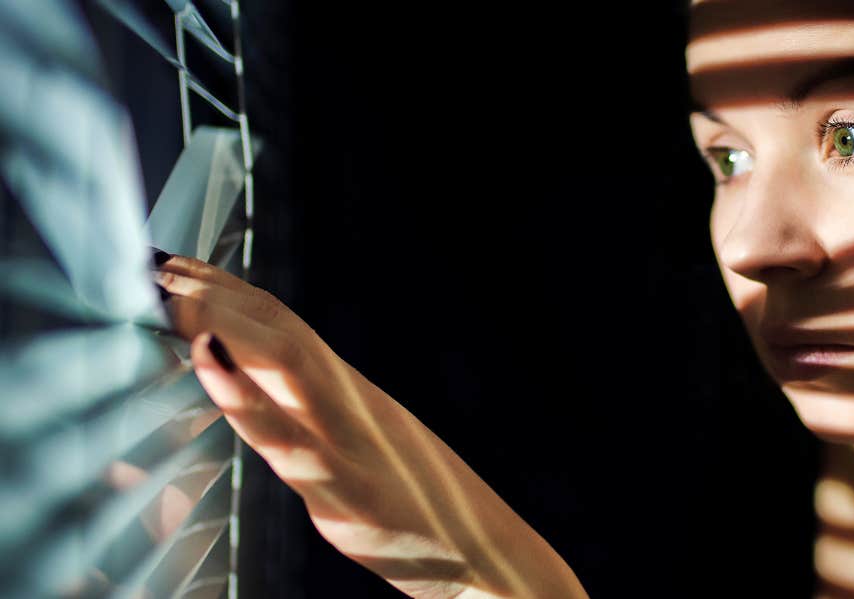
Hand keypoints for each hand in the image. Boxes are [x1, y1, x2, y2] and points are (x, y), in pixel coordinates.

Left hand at [152, 252, 587, 598]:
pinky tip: (213, 362)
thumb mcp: (361, 453)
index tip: (185, 266)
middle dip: (219, 295)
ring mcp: (347, 444)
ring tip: (177, 295)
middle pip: (281, 332)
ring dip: (229, 323)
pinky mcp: (344, 489)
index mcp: (351, 398)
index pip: (286, 328)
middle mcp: (350, 406)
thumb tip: (266, 402)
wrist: (478, 551)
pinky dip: (245, 395)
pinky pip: (288, 437)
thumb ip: (314, 424)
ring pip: (287, 366)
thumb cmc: (418, 507)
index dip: (233, 293)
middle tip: (159, 266)